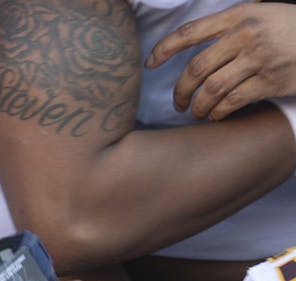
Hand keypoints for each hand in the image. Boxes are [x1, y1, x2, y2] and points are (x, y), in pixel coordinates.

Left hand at [147, 2, 295, 119]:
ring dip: (198, 106)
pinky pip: (232, 102)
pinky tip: (216, 116)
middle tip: (178, 103)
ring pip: (211, 90)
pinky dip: (218, 113)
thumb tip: (196, 42)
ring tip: (196, 112)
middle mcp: (246, 35)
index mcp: (240, 15)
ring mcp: (259, 58)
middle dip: (180, 90)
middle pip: (196, 69)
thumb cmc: (291, 28)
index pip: (190, 32)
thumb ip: (232, 26)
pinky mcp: (271, 80)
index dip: (164, 49)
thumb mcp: (263, 14)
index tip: (150, 63)